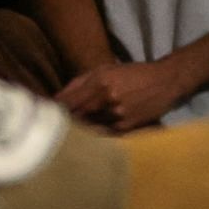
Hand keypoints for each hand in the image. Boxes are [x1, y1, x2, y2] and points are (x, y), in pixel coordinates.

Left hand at [56, 56, 197, 133]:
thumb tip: (54, 99)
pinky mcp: (127, 127)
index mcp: (99, 82)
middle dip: (61, 125)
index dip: (51, 112)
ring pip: (87, 130)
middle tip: (50, 131)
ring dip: (77, 133)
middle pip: (73, 119)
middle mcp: (106, 99)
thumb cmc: (134, 73)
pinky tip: (88, 140)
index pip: (65, 103)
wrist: (168, 80)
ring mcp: (117, 115)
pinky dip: (95, 137)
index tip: (41, 117)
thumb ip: (78, 82)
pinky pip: (103, 135)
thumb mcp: (105, 68)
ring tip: (66, 138)